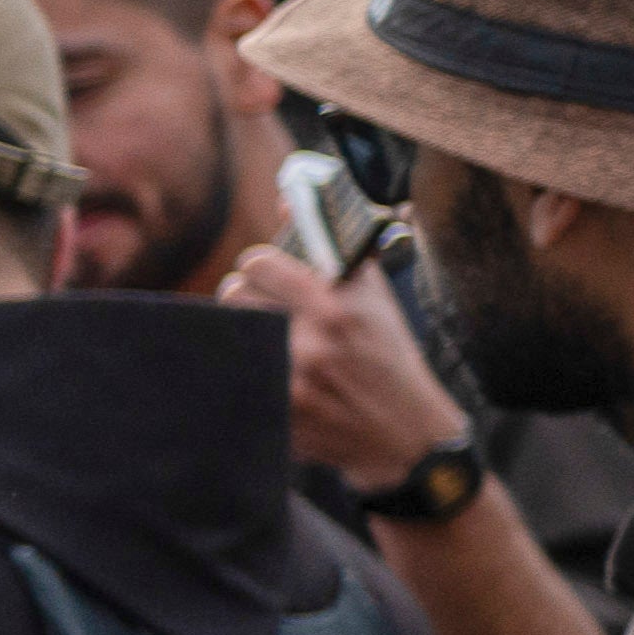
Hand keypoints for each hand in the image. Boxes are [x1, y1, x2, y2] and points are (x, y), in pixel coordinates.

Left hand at [234, 233, 466, 497]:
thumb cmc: (389, 357)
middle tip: (261, 305)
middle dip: (246, 297)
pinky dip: (242, 368)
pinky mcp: (278, 414)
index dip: (260, 266)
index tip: (268, 274)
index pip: (259, 263)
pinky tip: (264, 371)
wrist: (405, 435)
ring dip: (240, 332)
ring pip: (229, 335)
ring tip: (262, 338)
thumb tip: (289, 199)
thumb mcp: (374, 297)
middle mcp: (313, 343)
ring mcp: (293, 382)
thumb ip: (335, 246)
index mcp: (338, 306)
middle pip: (234, 296)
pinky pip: (235, 373)